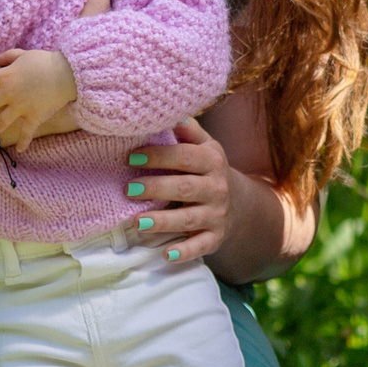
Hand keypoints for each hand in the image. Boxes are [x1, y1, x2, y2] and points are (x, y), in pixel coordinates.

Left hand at [0, 48, 78, 150]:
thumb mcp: (24, 55)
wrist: (67, 74)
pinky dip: (23, 142)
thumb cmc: (46, 61)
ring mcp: (21, 106)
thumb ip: (9, 56)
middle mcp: (9, 93)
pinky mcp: (34, 116)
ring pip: (1, 122)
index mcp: (5, 76)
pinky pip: (26, 132)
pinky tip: (19, 150)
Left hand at [123, 118, 234, 262]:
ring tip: (136, 222)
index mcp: (212, 161)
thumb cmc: (208, 170)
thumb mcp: (205, 146)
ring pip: (189, 218)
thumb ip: (188, 131)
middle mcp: (217, 188)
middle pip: (185, 187)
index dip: (159, 156)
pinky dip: (184, 252)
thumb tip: (169, 111)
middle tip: (127, 189)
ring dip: (163, 221)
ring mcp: (216, 214)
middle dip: (156, 188)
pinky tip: (165, 255)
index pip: (185, 156)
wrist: (239, 203)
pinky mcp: (214, 238)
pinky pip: (200, 246)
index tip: (131, 157)